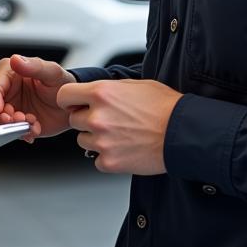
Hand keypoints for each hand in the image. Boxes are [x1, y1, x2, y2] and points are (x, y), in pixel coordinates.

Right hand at [0, 54, 75, 139]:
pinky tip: (36, 128)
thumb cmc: (63, 83)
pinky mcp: (17, 123)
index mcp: (10, 74)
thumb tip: (15, 60)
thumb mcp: (52, 72)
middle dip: (4, 118)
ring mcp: (12, 108)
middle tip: (21, 119)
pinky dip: (23, 133)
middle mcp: (7, 91)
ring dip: (13, 127)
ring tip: (32, 124)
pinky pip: (11, 132)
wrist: (74, 105)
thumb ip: (34, 66)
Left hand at [56, 79, 181, 174]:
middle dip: (86, 119)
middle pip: (73, 119)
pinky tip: (124, 149)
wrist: (183, 133)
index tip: (75, 104)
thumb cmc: (164, 107)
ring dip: (95, 138)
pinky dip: (107, 157)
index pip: (64, 95)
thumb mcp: (133, 85)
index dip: (69, 100)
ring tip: (119, 135)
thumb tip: (92, 92)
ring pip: (82, 140)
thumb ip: (108, 88)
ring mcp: (102, 141)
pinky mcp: (109, 162)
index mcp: (101, 93)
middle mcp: (97, 117)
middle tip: (109, 121)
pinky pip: (97, 160)